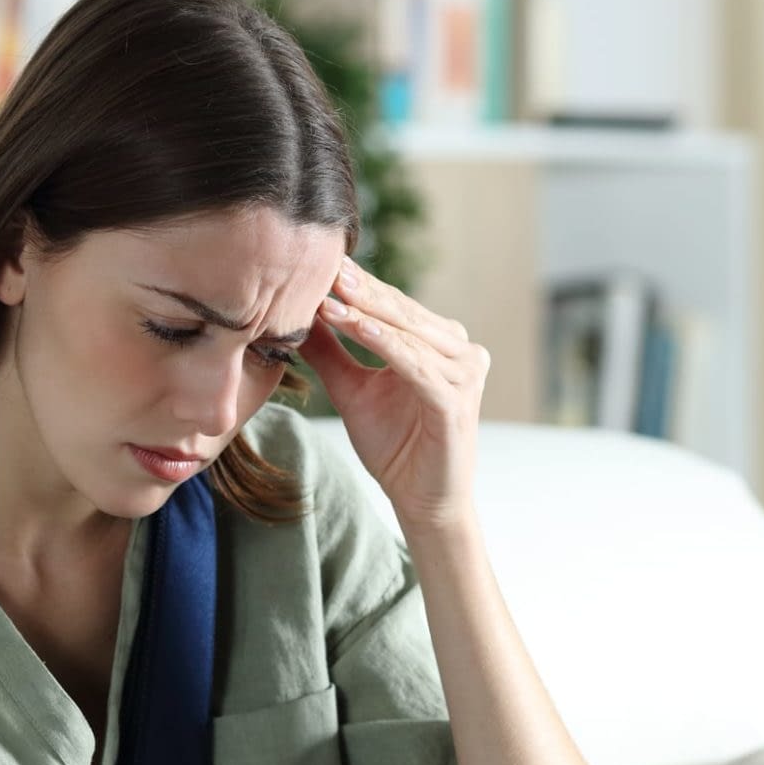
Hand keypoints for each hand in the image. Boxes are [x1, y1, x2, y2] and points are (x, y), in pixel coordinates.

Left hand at [297, 257, 489, 534]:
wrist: (421, 500)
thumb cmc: (394, 446)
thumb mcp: (352, 390)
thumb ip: (331, 353)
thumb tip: (299, 317)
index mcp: (439, 343)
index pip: (394, 306)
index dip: (359, 287)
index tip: (322, 264)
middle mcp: (460, 351)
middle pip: (403, 313)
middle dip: (363, 291)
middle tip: (327, 266)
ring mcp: (464, 374)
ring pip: (409, 334)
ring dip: (369, 314)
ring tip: (332, 297)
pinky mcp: (456, 400)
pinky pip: (416, 365)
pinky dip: (387, 345)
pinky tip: (359, 328)